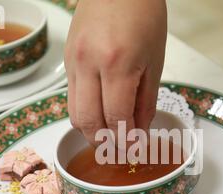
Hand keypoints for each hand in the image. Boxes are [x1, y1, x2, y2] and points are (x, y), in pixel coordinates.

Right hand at [64, 0, 166, 145]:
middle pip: (89, 122)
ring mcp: (73, 63)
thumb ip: (146, 100)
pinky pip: (71, 97)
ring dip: (91, 132)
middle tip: (120, 149)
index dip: (126, 140)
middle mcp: (88, 64)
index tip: (135, 149)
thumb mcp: (155, 60)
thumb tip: (139, 131)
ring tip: (110, 136)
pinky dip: (84, 113)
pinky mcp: (67, 61)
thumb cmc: (143, 15)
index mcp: (117, 64)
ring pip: (74, 113)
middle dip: (105, 143)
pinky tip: (99, 114)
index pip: (116, 117)